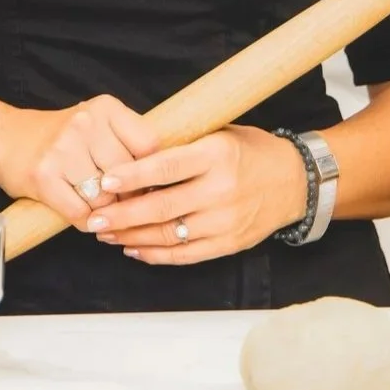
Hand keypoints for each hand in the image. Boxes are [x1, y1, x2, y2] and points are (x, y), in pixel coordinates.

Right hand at [0, 94, 160, 230]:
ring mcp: (62, 149)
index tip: (144, 183)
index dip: (150, 172)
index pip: (149, 146)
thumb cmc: (61, 139)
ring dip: (105, 212)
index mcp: (106, 108)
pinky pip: (80, 214)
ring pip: (106, 200)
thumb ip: (128, 145)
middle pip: (128, 177)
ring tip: (96, 205)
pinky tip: (81, 214)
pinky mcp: (44, 176)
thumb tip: (161, 186)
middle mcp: (84, 123)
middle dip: (127, 197)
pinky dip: (86, 222)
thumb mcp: (98, 126)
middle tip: (119, 202)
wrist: (5, 139)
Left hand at [84, 126, 306, 265]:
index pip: (165, 167)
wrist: (295, 181)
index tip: (105, 181)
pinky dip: (157, 255)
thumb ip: (181, 146)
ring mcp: (226, 221)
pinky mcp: (230, 243)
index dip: (132, 176)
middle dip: (122, 215)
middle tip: (94, 218)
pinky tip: (135, 248)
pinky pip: (186, 254)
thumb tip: (131, 153)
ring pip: (169, 235)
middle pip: (161, 207)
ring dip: (133, 236)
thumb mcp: (219, 134)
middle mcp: (221, 189)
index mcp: (216, 155)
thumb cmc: (251, 151)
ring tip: (107, 233)